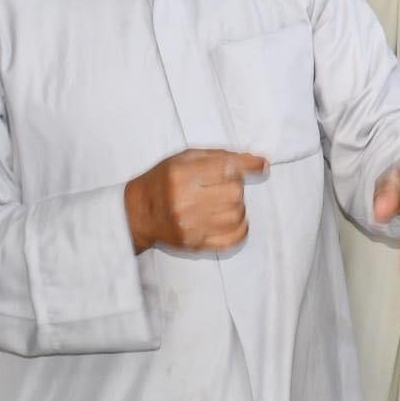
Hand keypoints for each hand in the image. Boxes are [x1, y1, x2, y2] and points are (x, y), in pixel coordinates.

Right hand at [124, 149, 265, 252]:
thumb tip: (259, 162)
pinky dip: (240, 228)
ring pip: (237, 215)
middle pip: (235, 193)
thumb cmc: (164, 180)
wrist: (138, 212)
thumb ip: (221, 156)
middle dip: (236, 186)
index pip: (227, 168)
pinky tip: (231, 220)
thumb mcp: (185, 158)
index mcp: (182, 174)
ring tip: (224, 202)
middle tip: (224, 185)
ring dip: (238, 207)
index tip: (262, 166)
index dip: (249, 166)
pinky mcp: (195, 244)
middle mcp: (185, 201)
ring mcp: (190, 226)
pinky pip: (233, 239)